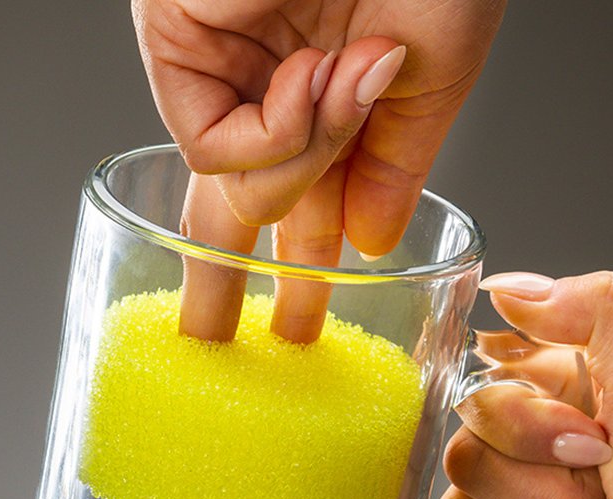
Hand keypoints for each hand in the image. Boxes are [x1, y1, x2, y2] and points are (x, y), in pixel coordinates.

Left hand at [132, 0, 505, 340]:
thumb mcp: (435, 73)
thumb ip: (396, 167)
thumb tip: (368, 247)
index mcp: (329, 94)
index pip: (303, 204)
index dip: (303, 271)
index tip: (302, 330)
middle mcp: (267, 87)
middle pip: (228, 212)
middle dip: (224, 287)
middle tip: (209, 349)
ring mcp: (221, 67)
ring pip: (236, 188)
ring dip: (305, 161)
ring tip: (350, 85)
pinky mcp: (178, 36)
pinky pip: (216, 144)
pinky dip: (275, 133)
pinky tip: (314, 81)